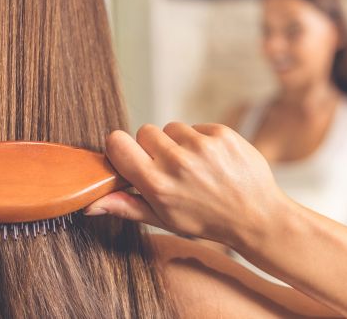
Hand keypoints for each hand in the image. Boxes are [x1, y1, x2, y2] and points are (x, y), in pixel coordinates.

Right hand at [84, 123, 285, 245]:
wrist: (256, 216)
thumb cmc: (206, 220)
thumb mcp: (163, 219)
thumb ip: (125, 206)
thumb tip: (89, 204)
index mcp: (157, 184)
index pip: (117, 142)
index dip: (120, 147)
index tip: (130, 157)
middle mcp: (177, 162)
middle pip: (143, 131)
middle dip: (152, 146)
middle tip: (169, 168)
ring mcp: (201, 146)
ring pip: (171, 127)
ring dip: (177, 143)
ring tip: (194, 166)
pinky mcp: (221, 134)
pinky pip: (196, 126)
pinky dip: (200, 140)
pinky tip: (211, 161)